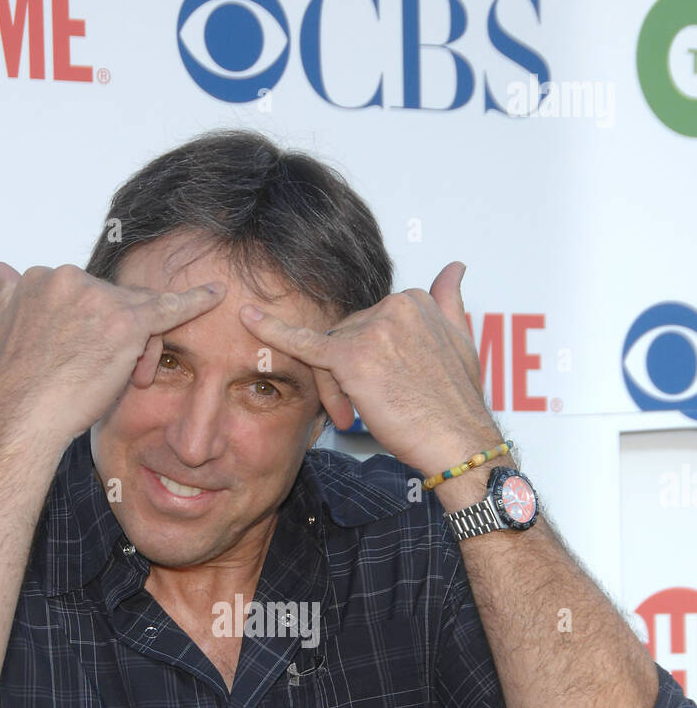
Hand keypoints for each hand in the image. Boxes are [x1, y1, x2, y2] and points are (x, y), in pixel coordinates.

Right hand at [0, 261, 226, 447]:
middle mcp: (70, 278)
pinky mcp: (128, 322)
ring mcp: (100, 298)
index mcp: (41, 278)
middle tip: (106, 373)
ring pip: (139, 313)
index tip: (86, 353)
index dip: (95, 326)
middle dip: (119, 335)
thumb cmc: (16, 386)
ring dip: (137, 346)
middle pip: (117, 301)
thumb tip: (2, 268)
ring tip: (120, 378)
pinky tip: (217, 295)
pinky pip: (171, 308)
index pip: (89, 295)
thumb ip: (11, 294)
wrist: (22, 416)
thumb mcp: (3, 327)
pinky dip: (197, 301)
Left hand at [238, 261, 498, 472]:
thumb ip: (449, 300)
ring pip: (328, 352)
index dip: (364, 360)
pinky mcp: (352, 357)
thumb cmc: (456, 404)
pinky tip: (246, 317)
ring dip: (335, 386)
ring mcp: (372, 329)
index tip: (381, 388)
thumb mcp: (461, 340)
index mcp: (414, 299)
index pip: (364, 324)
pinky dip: (272, 331)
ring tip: (359, 414)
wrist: (458, 442)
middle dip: (345, 375)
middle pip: (342, 336)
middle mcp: (394, 305)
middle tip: (363, 410)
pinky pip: (303, 343)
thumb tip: (455, 266)